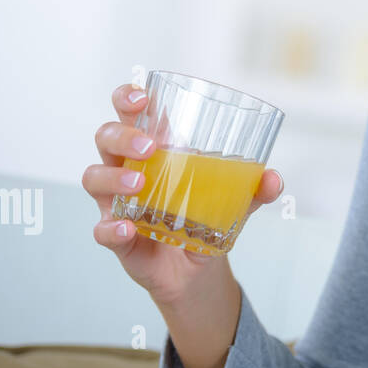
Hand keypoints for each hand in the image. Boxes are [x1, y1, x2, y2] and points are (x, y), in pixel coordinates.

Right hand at [85, 83, 284, 305]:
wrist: (197, 270)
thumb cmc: (206, 218)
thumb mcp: (236, 201)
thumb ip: (255, 189)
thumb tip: (273, 180)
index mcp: (154, 150)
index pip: (130, 113)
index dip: (127, 98)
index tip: (141, 97)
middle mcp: (127, 169)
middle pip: (106, 138)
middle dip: (122, 135)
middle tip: (150, 147)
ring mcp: (117, 202)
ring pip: (94, 178)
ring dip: (113, 178)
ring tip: (139, 185)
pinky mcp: (117, 236)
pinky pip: (102, 229)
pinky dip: (110, 227)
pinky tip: (126, 227)